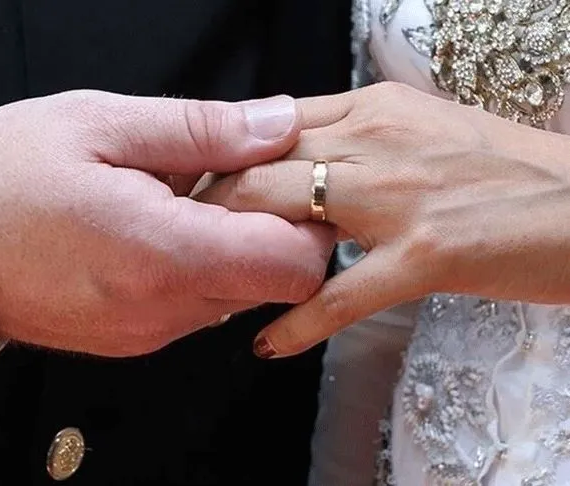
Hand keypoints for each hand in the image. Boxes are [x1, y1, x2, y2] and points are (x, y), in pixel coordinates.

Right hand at [0, 90, 334, 356]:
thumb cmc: (6, 177)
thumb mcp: (101, 125)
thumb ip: (201, 129)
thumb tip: (279, 123)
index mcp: (162, 254)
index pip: (292, 266)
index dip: (308, 223)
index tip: (282, 181)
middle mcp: (162, 310)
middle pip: (272, 284)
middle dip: (270, 229)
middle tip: (225, 178)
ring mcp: (147, 333)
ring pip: (237, 297)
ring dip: (230, 248)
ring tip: (180, 201)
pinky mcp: (132, 340)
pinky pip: (196, 308)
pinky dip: (197, 270)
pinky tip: (156, 231)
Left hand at [196, 82, 569, 356]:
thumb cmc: (502, 168)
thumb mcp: (421, 126)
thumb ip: (357, 133)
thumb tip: (298, 149)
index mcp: (373, 109)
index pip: (270, 125)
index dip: (224, 158)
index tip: (195, 189)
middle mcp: (376, 143)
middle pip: (262, 166)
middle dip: (212, 204)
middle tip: (184, 239)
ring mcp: (397, 200)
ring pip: (285, 215)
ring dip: (236, 252)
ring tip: (212, 283)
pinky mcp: (423, 256)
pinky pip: (342, 294)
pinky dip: (298, 323)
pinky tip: (268, 343)